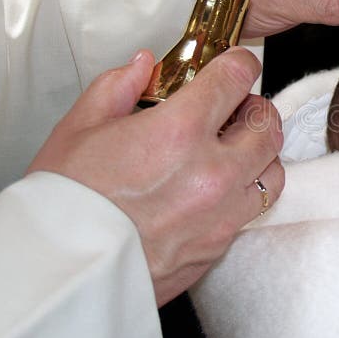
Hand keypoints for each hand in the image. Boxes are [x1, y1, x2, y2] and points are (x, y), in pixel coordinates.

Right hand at [26, 48, 283, 305]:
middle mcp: (211, 172)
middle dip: (256, 108)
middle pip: (267, 125)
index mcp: (179, 132)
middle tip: (236, 109)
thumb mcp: (79, 128)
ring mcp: (221, 213)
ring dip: (261, 153)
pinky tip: (220, 188)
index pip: (236, 79)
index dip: (239, 64)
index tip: (237, 65)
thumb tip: (144, 66)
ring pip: (274, 171)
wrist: (64, 273)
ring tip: (236, 150)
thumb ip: (118, 87)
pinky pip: (253, 210)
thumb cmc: (67, 204)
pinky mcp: (219, 245)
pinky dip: (245, 192)